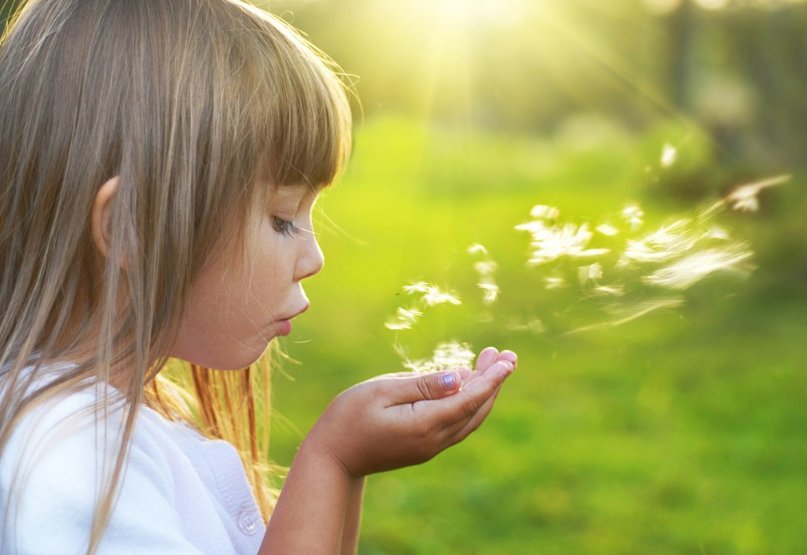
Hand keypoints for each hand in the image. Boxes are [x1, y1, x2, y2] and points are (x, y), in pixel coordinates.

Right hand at [303, 347, 516, 479]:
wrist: (331, 459)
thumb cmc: (348, 417)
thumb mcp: (381, 390)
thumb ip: (423, 385)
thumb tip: (460, 377)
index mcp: (425, 423)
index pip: (470, 398)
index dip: (492, 378)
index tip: (508, 359)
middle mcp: (434, 440)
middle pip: (476, 409)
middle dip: (494, 381)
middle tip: (507, 354)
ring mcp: (431, 447)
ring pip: (470, 418)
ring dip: (484, 392)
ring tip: (493, 363)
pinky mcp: (425, 447)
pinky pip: (457, 424)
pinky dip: (470, 403)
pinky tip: (468, 384)